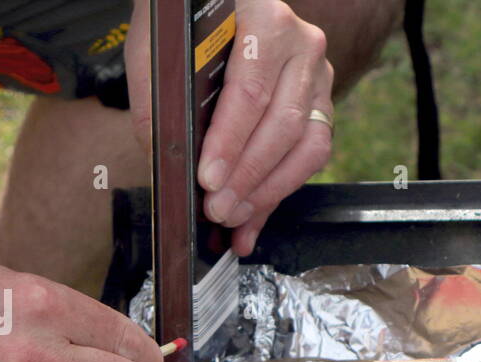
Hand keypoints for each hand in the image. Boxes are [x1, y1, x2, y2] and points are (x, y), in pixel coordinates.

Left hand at [127, 0, 333, 256]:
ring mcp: (318, 77)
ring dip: (268, 193)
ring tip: (233, 220)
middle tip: (217, 209)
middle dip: (248, 178)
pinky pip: (309, 158)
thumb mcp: (162, 49)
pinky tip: (252, 221)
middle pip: (283, 126)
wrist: (220, 5)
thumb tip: (166, 166)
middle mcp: (303, 48)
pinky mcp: (320, 105)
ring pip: (307, 148)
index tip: (208, 179)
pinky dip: (276, 194)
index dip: (230, 142)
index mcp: (267, 22)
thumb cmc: (189, 24)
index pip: (250, 92)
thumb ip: (160, 102)